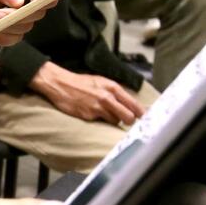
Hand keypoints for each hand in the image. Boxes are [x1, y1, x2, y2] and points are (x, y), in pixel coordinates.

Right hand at [28, 62, 145, 124]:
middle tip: (126, 121)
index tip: (145, 119)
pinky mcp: (89, 116)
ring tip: (103, 113)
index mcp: (113, 88)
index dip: (141, 114)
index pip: (134, 104)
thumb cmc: (81, 83)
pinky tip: (92, 112)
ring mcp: (98, 107)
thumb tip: (129, 105)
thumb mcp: (102, 82)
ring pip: (115, 121)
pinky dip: (99, 120)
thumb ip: (115, 93)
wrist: (60, 84)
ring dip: (113, 120)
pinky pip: (101, 122)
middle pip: (128, 117)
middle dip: (129, 121)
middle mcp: (107, 97)